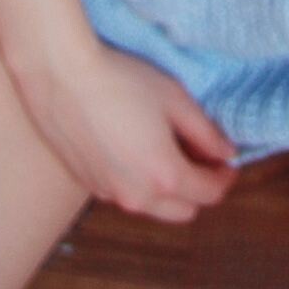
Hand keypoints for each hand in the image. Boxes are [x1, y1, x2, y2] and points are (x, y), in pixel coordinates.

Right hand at [6, 37, 239, 222]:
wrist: (62, 77)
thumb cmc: (121, 81)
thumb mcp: (174, 98)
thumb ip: (206, 131)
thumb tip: (226, 153)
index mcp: (165, 176)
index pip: (209, 194)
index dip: (224, 178)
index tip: (227, 161)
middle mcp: (138, 197)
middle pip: (183, 211)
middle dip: (198, 189)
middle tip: (200, 156)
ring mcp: (110, 195)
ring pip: (153, 208)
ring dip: (167, 190)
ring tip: (166, 149)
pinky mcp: (89, 186)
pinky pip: (126, 195)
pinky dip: (139, 183)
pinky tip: (134, 148)